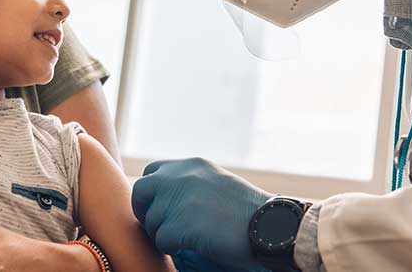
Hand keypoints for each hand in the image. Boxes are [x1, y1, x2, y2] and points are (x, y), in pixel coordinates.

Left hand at [132, 158, 271, 269]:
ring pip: (151, 220)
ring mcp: (178, 199)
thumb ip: (192, 183)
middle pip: (141, 191)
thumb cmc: (249, 212)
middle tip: (159, 227)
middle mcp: (180, 176)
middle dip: (145, 211)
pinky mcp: (179, 224)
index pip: (152, 171)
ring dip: (163, 233)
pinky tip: (191, 245)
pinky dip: (172, 247)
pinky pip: (161, 239)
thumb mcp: (218, 183)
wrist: (270, 226)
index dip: (152, 192)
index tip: (159, 207)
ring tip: (186, 238)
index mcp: (192, 165)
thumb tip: (167, 198)